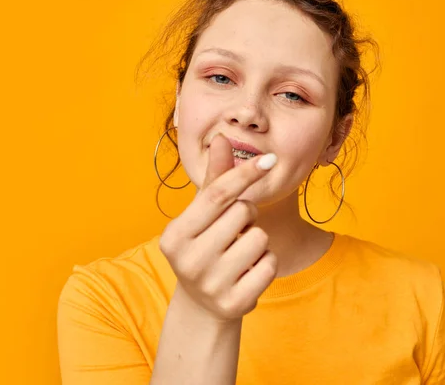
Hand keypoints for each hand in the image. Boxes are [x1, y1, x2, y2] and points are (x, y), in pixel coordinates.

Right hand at [159, 134, 277, 321]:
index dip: (245, 173)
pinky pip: (270, 265)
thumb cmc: (204, 247)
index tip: (270, 159)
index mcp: (175, 234)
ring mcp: (210, 284)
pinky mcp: (234, 303)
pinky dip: (266, 263)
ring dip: (258, 240)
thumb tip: (222, 139)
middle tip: (234, 230)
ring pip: (261, 237)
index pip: (217, 195)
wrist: (203, 304)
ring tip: (240, 252)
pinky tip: (248, 271)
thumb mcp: (203, 215)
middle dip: (247, 214)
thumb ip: (214, 180)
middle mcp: (188, 260)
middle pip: (243, 213)